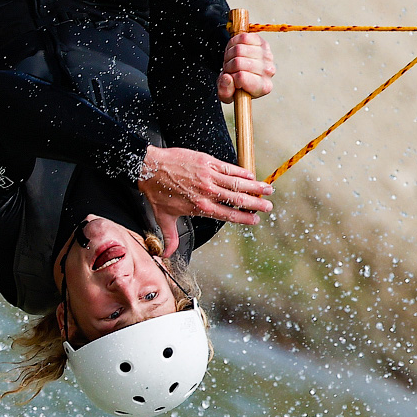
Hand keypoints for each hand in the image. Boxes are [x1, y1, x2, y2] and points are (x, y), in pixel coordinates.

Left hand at [138, 145, 273, 256]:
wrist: (148, 167)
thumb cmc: (156, 192)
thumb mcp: (163, 218)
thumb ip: (171, 237)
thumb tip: (167, 255)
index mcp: (200, 208)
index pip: (228, 215)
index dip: (244, 218)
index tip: (255, 220)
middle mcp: (207, 193)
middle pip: (238, 200)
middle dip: (255, 204)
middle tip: (268, 207)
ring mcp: (208, 176)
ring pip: (237, 184)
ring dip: (254, 187)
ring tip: (268, 189)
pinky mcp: (207, 162)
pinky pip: (228, 168)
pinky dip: (242, 172)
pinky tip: (251, 175)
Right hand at [216, 32, 275, 103]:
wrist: (244, 71)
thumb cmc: (237, 85)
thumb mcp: (228, 94)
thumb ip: (225, 91)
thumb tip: (227, 78)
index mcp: (262, 87)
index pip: (242, 78)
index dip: (231, 78)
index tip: (232, 79)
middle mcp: (268, 71)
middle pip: (238, 62)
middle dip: (228, 66)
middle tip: (229, 69)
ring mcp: (267, 55)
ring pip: (239, 49)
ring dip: (229, 55)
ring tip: (232, 61)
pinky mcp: (262, 42)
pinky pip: (243, 38)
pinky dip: (233, 43)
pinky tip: (235, 51)